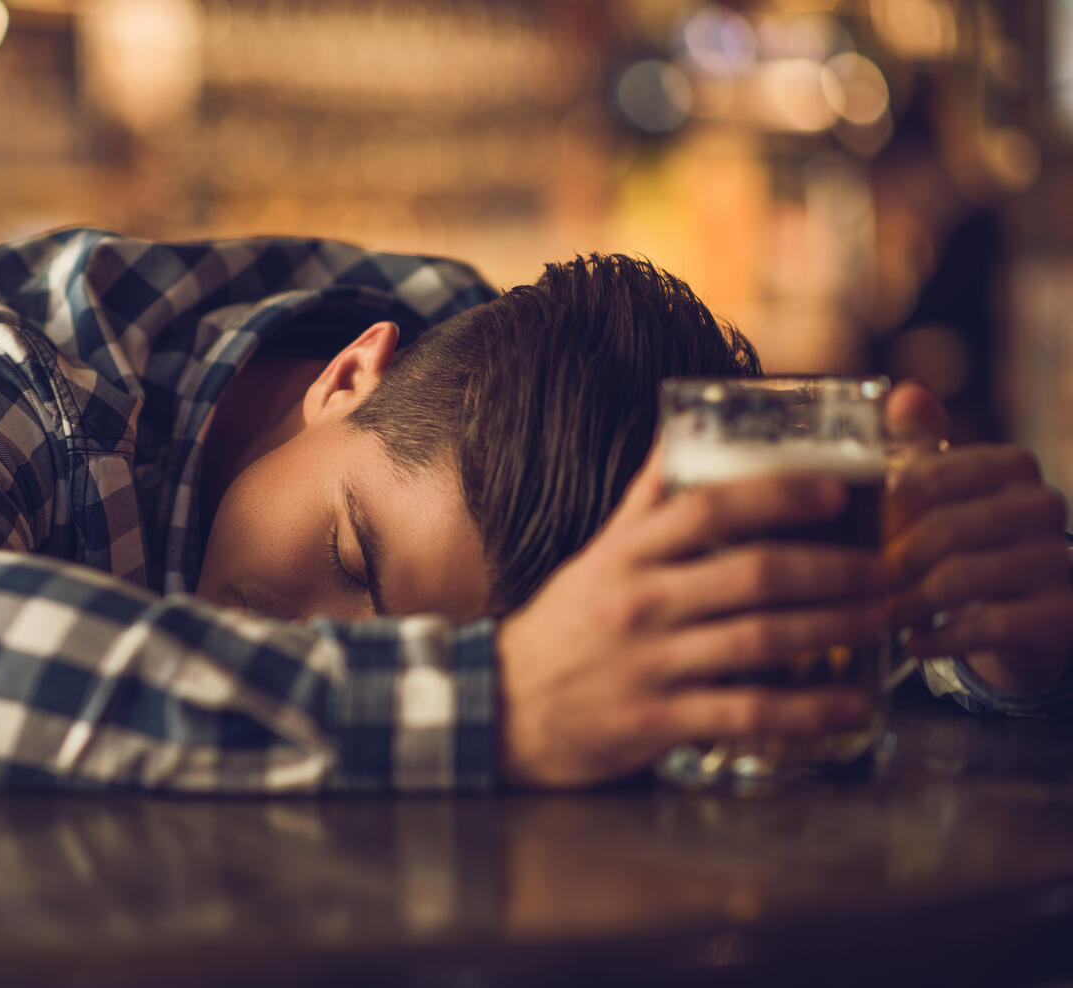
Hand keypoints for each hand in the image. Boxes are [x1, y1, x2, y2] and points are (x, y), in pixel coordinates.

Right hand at [494, 442, 885, 788]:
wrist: (498, 708)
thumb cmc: (560, 628)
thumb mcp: (594, 557)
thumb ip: (643, 502)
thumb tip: (681, 433)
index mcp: (626, 555)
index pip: (708, 508)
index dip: (777, 495)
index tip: (836, 492)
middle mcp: (639, 602)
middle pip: (751, 573)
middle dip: (831, 569)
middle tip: (883, 568)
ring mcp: (648, 663)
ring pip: (759, 639)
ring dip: (832, 628)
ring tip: (880, 620)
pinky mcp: (656, 721)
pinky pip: (745, 712)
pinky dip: (806, 709)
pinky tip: (851, 703)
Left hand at [884, 382, 1072, 692]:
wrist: (1027, 610)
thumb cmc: (965, 538)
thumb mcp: (939, 489)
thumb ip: (915, 445)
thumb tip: (904, 393)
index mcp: (1011, 464)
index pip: (926, 479)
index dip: (881, 513)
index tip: (852, 536)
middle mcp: (1044, 505)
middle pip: (943, 530)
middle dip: (891, 564)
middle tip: (858, 585)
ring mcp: (1060, 558)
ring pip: (963, 578)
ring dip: (909, 604)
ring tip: (880, 616)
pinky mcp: (1064, 611)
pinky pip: (989, 625)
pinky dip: (940, 638)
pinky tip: (911, 644)